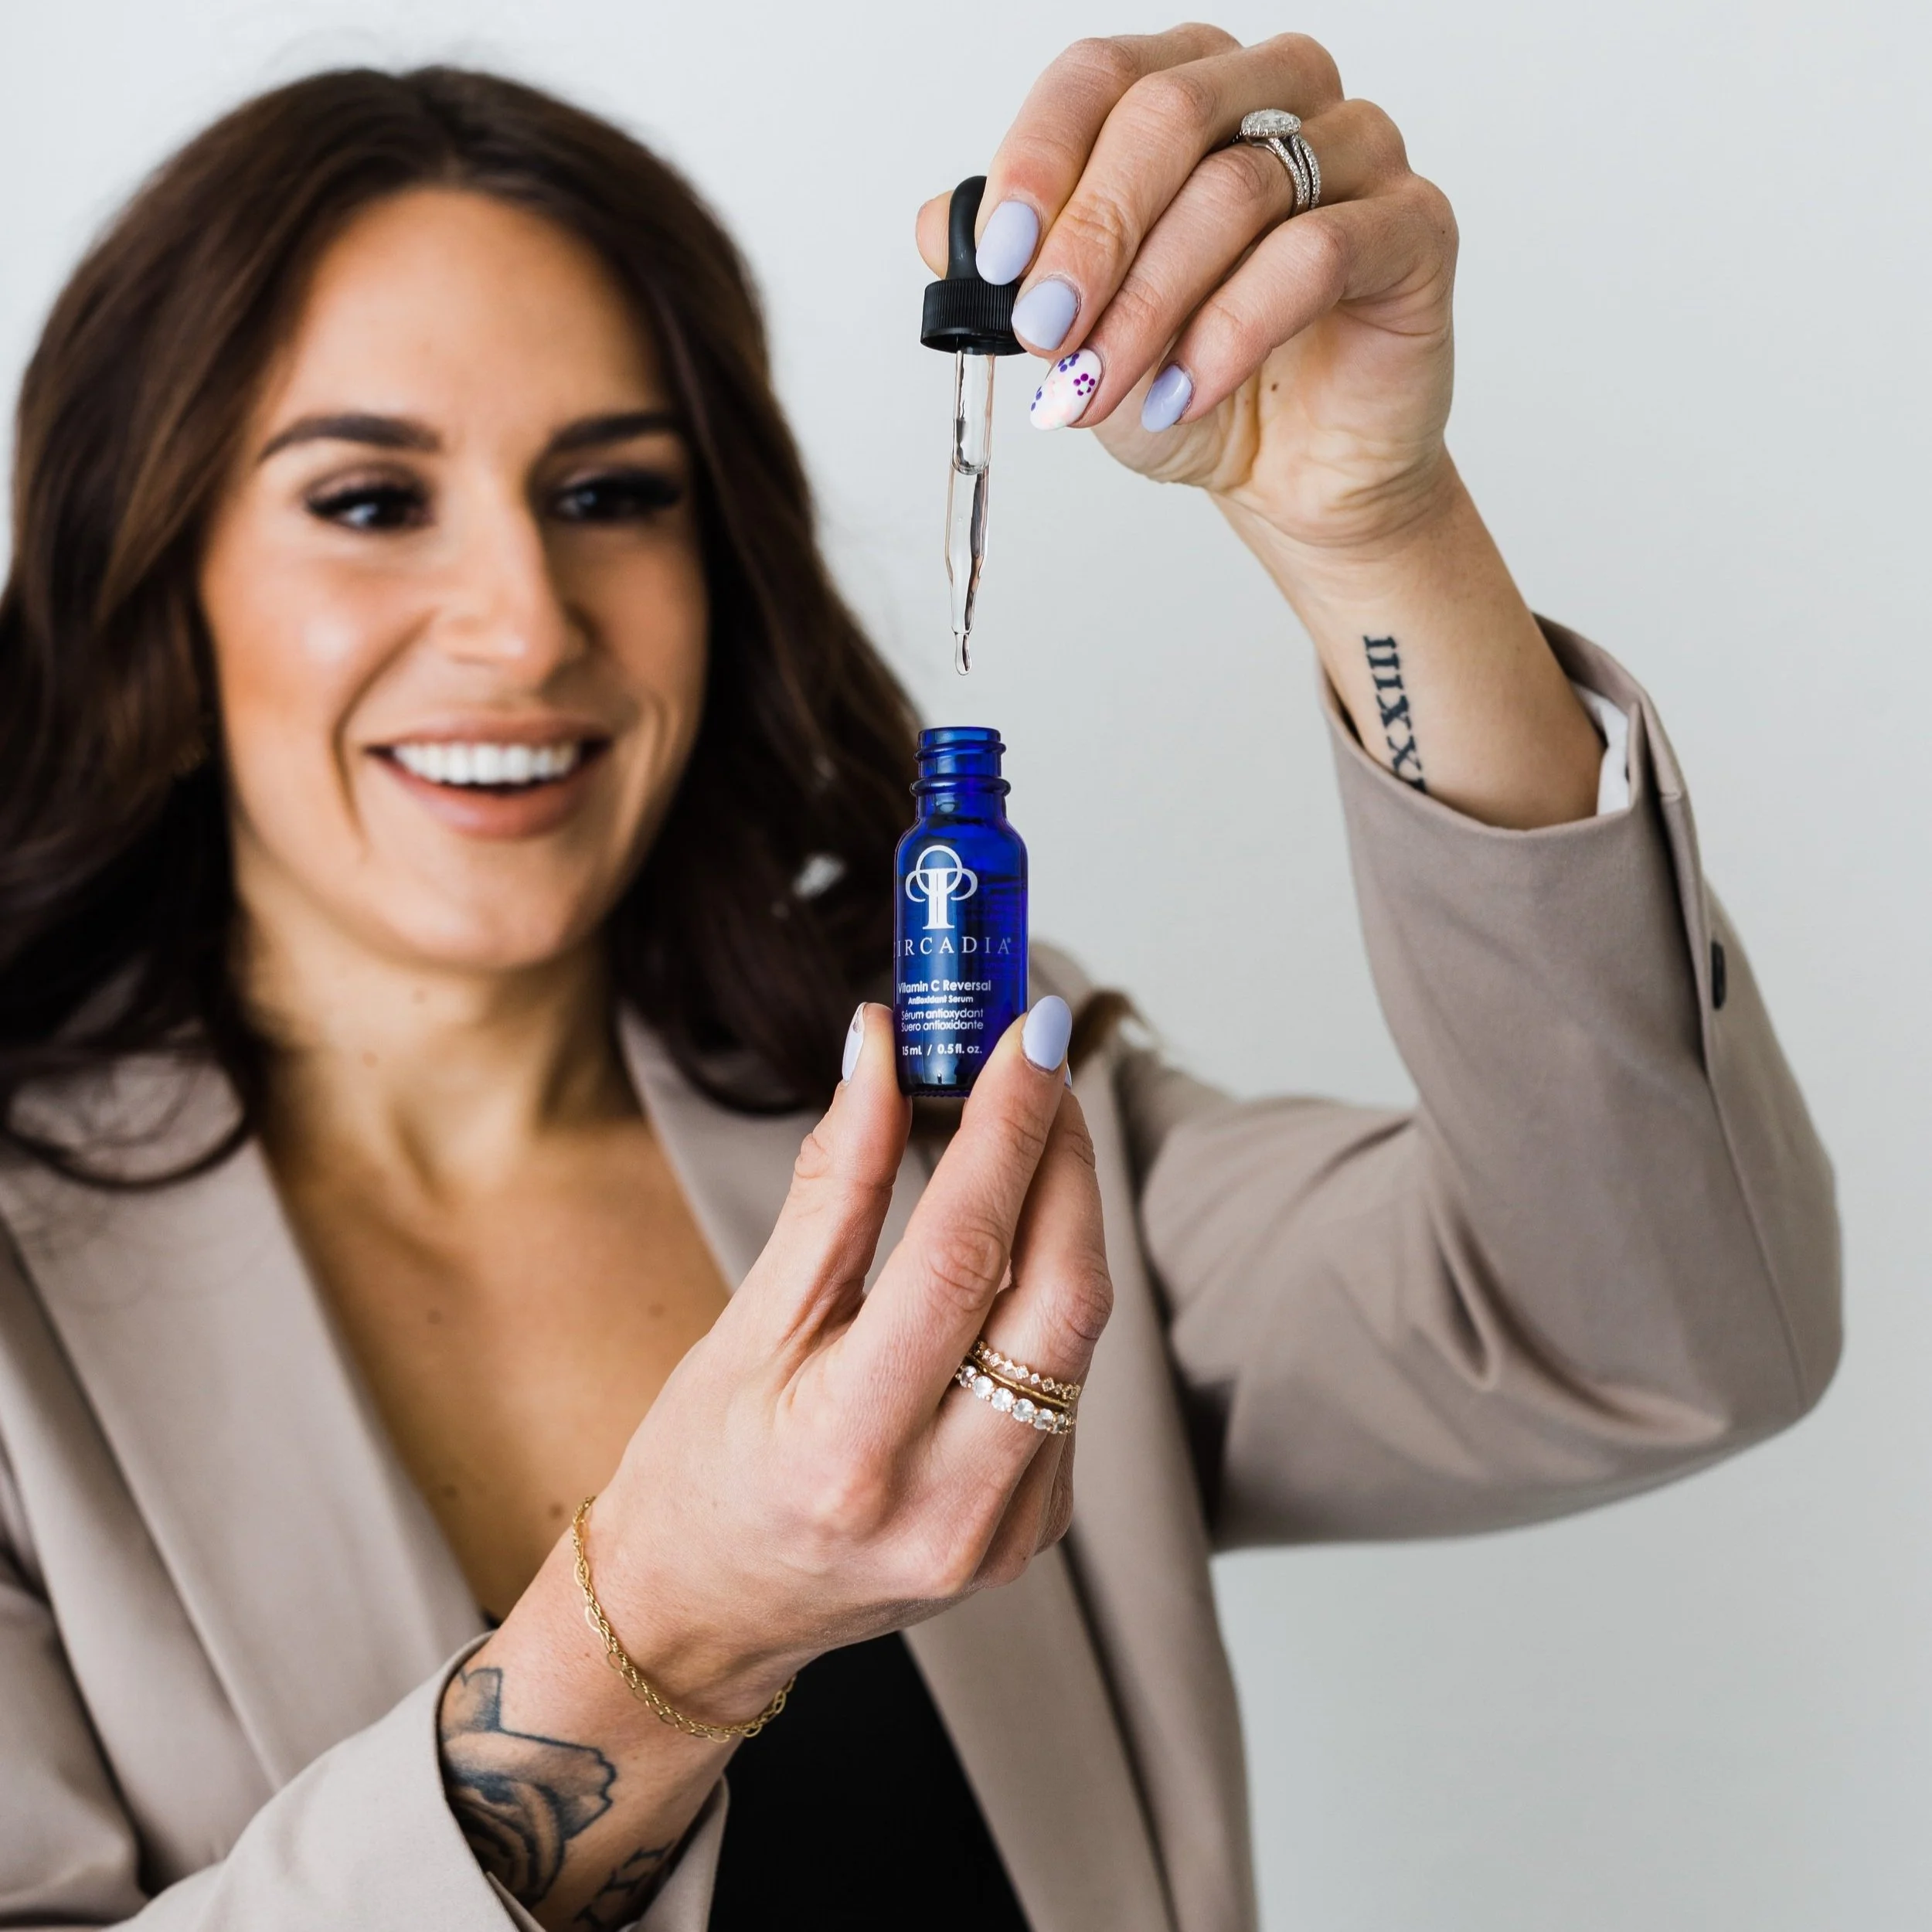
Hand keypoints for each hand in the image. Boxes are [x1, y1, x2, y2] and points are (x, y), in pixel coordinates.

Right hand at [445, 1001, 1110, 1927]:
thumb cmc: (700, 1466)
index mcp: (850, 1450)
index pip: (965, 1258)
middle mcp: (947, 1505)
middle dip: (1066, 1157)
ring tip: (1028, 1126)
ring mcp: (1004, 1532)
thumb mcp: (747, 1323)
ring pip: (1080, 1337)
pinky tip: (1014, 1244)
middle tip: (1043, 1061)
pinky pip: (1068, 1384)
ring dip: (1067, 1217)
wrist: (704, 1615)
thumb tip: (880, 1051)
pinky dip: (1049, 1296)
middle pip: (1063, 1296)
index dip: (1008, 1128)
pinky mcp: (1033, 1532)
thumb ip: (832, 1189)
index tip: (1032, 1032)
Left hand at [917, 26, 1601, 832]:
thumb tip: (942, 227)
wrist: (1290, 474)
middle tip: (1044, 331)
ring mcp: (1356, 150)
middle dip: (1091, 236)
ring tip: (1100, 390)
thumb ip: (1015, 275)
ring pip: (1238, 189)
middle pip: (1169, 115)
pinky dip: (1231, 332)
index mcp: (1185, 87)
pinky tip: (1181, 394)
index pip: (1101, 75)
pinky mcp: (1414, 226)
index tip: (1000, 260)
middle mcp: (1275, 92)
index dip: (1041, 160)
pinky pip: (1316, 254)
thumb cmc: (1190, 384)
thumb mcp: (1077, 335)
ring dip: (1149, 304)